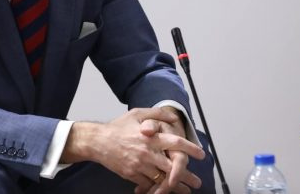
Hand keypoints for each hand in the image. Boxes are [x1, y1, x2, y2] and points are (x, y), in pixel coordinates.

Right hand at [62, 108, 203, 190]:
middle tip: (197, 182)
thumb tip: (174, 117)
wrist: (97, 141)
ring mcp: (139, 165)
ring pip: (162, 179)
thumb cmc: (118, 126)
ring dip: (175, 186)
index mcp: (151, 137)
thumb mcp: (137, 113)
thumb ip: (157, 114)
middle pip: (172, 167)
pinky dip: (157, 188)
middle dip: (187, 176)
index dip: (190, 148)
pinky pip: (148, 184)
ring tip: (186, 190)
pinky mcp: (132, 174)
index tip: (201, 154)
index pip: (175, 142)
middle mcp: (147, 152)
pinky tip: (164, 190)